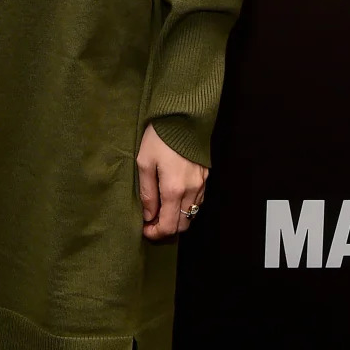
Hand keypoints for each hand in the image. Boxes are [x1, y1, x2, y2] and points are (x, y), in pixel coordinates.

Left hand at [136, 122, 207, 241]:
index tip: (144, 230)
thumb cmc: (159, 138)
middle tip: (151, 221)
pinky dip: (186, 207)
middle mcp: (191, 191)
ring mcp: (201, 185)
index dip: (156, 234)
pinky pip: (197, 201)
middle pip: (182, 225)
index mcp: (174, 190)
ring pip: (191, 215)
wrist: (182, 116)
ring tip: (161, 210)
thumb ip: (147, 192)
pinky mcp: (205, 177)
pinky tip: (174, 198)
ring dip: (177, 218)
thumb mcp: (144, 163)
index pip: (168, 226)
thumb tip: (148, 215)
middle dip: (166, 229)